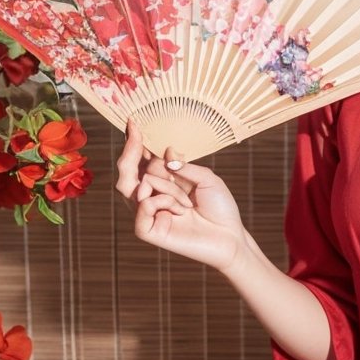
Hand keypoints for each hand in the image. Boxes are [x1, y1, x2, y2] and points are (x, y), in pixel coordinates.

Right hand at [115, 120, 245, 271]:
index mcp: (161, 183)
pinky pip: (144, 205)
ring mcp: (147, 214)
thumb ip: (183, 165)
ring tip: (187, 201)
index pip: (139, 161)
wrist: (231, 238)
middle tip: (148, 147)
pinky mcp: (147, 230)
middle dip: (138, 156)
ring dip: (166, 186)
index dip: (132, 143)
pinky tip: (181, 210)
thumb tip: (166, 153)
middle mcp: (150, 196)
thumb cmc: (220, 208)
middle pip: (128, 171)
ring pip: (139, 186)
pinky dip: (164, 201)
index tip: (132, 122)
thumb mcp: (206, 178)